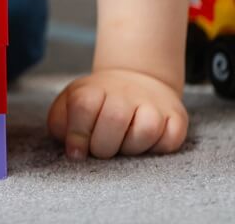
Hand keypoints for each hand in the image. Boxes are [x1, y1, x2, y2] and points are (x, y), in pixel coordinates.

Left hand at [47, 68, 187, 159]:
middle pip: (114, 120)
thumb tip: (71, 150)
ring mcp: (153, 103)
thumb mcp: (70, 104)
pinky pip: (170, 140)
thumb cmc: (97, 102)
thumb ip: (60, 123)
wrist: (136, 81)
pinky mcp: (176, 117)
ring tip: (123, 145)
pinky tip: (145, 143)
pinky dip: (157, 149)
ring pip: (145, 131)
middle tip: (101, 149)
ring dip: (131, 148)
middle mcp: (125, 92)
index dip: (77, 134)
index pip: (83, 106)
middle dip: (104, 147)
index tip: (76, 153)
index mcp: (93, 88)